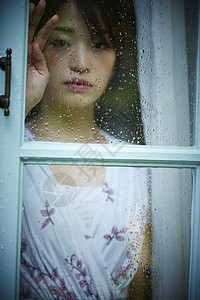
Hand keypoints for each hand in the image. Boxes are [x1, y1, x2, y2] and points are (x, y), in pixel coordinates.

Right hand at [26, 0, 58, 116]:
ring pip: (25, 34)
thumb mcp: (43, 76)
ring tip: (34, 7)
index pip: (41, 37)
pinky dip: (28, 38)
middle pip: (32, 31)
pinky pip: (22, 46)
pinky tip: (33, 27)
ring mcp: (21, 55)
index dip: (47, 26)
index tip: (55, 17)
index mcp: (36, 57)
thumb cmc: (33, 92)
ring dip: (30, 20)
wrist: (24, 102)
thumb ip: (42, 61)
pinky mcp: (17, 59)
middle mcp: (28, 54)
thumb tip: (37, 47)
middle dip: (36, 17)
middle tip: (40, 3)